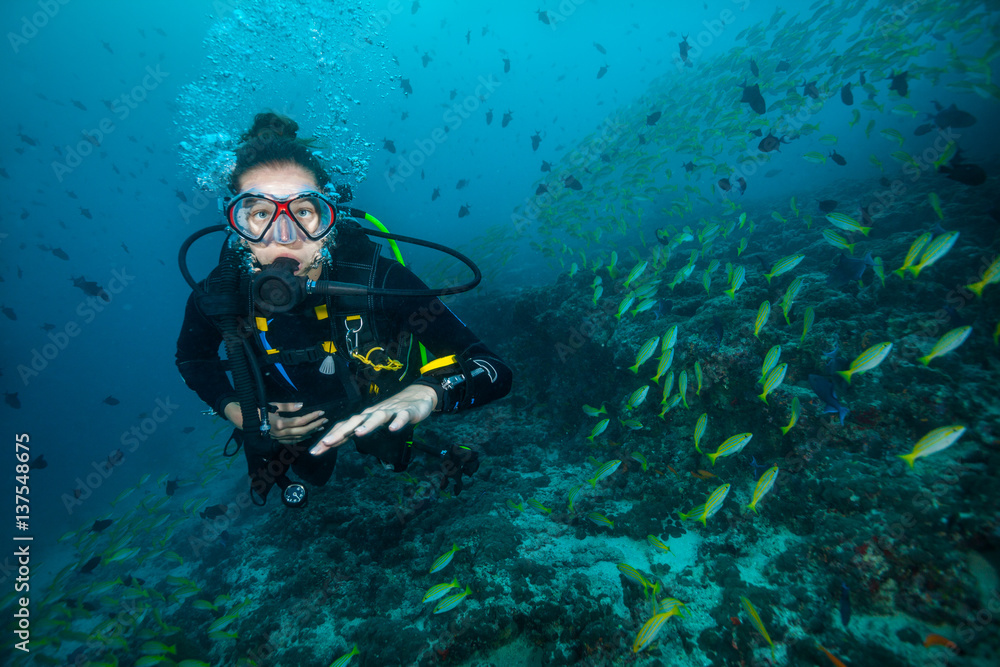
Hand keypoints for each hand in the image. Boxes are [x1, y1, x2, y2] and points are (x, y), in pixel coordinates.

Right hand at [223, 401, 326, 444]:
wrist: (244, 419)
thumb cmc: (259, 409)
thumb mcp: (273, 405)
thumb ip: (288, 406)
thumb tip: (302, 405)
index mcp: (279, 423)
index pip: (300, 421)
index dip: (312, 417)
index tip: (321, 412)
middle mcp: (280, 433)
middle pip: (302, 431)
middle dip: (315, 425)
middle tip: (325, 419)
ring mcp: (279, 438)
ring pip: (299, 437)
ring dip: (311, 432)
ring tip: (321, 426)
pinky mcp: (277, 440)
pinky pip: (293, 441)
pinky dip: (302, 439)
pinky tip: (309, 435)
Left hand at [310, 384, 436, 454]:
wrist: (417, 397)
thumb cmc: (391, 413)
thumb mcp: (370, 423)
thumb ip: (354, 431)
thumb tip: (333, 442)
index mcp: (363, 418)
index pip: (342, 428)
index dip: (328, 438)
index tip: (314, 451)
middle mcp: (372, 413)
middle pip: (354, 422)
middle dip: (340, 433)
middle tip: (326, 444)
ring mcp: (390, 412)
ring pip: (376, 418)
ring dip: (367, 425)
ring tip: (358, 434)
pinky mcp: (406, 412)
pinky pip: (401, 417)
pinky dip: (397, 423)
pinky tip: (393, 429)